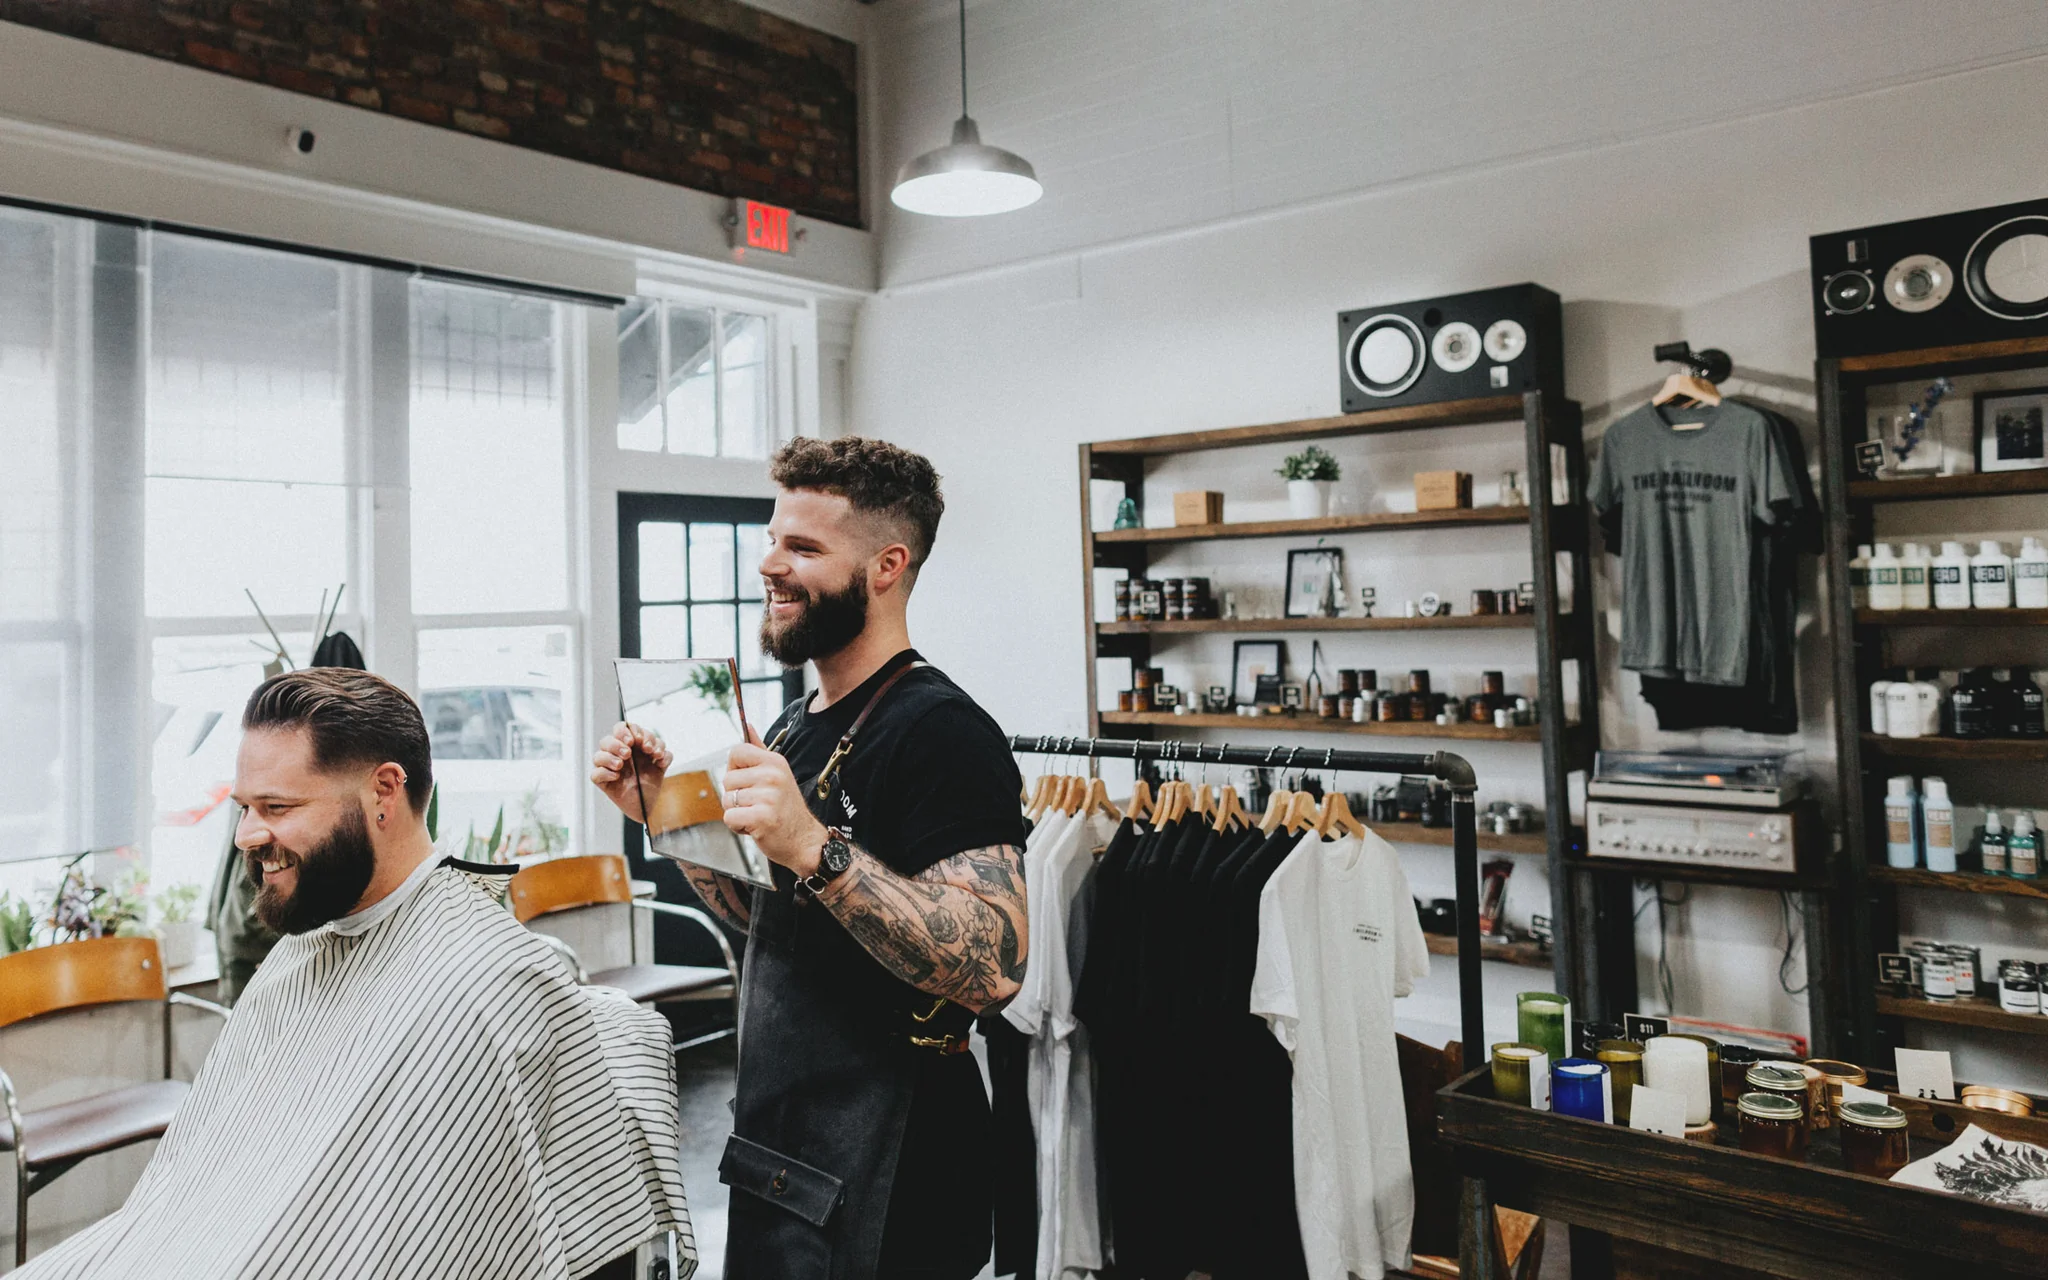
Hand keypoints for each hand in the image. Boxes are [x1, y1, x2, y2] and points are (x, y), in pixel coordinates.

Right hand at [591, 722, 670, 822]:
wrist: (647, 805)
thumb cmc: (650, 782)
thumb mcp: (661, 766)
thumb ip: (664, 755)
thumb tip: (660, 754)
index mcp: (630, 745)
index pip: (624, 728)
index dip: (631, 730)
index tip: (642, 743)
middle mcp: (616, 754)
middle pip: (607, 738)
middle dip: (618, 742)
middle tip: (629, 752)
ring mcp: (608, 767)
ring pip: (598, 755)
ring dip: (610, 756)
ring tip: (621, 765)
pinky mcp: (602, 781)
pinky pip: (595, 774)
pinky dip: (605, 773)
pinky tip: (617, 777)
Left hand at [722, 725, 827, 876]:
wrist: (805, 840)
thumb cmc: (787, 809)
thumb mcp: (778, 773)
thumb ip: (760, 751)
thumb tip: (749, 727)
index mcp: (775, 762)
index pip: (736, 752)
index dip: (735, 768)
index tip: (748, 782)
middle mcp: (773, 776)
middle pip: (727, 779)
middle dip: (735, 796)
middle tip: (756, 804)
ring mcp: (768, 796)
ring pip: (727, 800)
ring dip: (737, 812)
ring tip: (757, 815)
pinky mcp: (761, 817)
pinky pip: (729, 817)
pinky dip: (737, 826)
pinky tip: (755, 826)